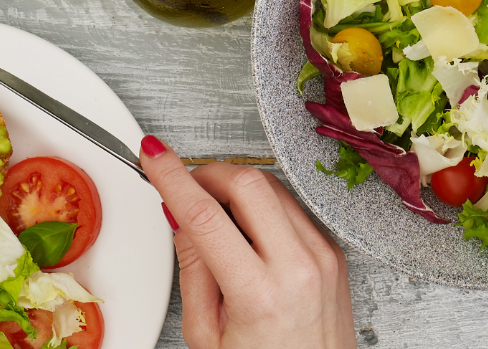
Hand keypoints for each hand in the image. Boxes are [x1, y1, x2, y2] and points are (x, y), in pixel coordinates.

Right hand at [140, 135, 354, 348]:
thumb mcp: (207, 334)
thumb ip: (193, 269)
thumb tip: (180, 214)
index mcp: (260, 294)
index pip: (206, 216)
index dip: (173, 177)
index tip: (154, 156)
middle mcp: (299, 267)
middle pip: (248, 183)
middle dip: (209, 173)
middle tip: (185, 186)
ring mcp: (322, 255)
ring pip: (273, 188)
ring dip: (236, 189)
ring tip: (215, 219)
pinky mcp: (333, 251)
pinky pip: (292, 208)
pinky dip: (263, 207)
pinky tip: (247, 232)